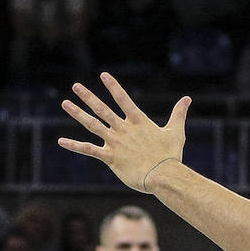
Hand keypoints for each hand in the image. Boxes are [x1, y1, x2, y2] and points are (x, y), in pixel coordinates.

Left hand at [58, 74, 188, 192]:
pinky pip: (89, 150)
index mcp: (138, 121)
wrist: (163, 175)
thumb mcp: (176, 132)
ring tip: (65, 103)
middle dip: (88, 96)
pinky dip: (74, 145)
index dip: (113, 86)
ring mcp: (115, 142)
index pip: (123, 98)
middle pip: (102, 109)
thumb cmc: (170, 156)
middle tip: (76, 86)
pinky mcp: (110, 157)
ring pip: (92, 124)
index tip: (103, 75)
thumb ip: (179, 113)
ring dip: (78, 113)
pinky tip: (61, 141)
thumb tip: (188, 98)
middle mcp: (123, 129)